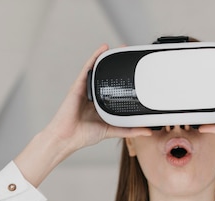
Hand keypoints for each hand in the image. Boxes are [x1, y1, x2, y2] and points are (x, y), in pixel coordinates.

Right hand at [15, 44, 150, 186]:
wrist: (67, 138)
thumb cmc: (84, 134)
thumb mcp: (112, 131)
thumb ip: (130, 130)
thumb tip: (148, 131)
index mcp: (101, 103)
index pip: (114, 87)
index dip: (124, 78)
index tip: (136, 71)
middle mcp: (94, 94)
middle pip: (107, 75)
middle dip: (118, 64)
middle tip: (131, 55)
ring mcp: (85, 88)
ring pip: (98, 69)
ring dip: (108, 57)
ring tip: (120, 48)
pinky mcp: (78, 85)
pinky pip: (87, 68)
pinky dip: (95, 57)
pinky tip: (103, 48)